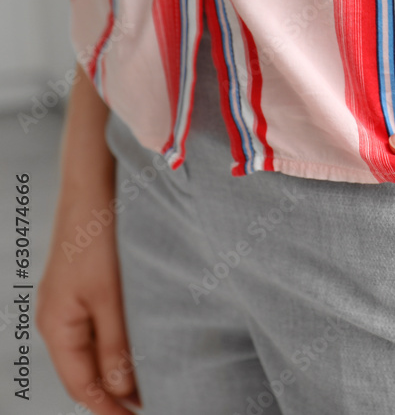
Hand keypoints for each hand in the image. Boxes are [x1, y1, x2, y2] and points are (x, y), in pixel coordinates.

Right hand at [38, 67, 139, 414]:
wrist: (94, 185)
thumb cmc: (100, 237)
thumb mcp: (113, 296)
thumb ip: (117, 345)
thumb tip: (124, 391)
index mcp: (58, 326)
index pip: (81, 386)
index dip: (109, 409)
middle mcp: (58, 317)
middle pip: (85, 372)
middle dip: (115, 394)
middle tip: (154, 405)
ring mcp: (71, 301)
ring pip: (93, 351)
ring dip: (119, 370)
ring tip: (154, 384)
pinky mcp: (86, 285)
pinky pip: (99, 328)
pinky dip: (118, 345)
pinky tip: (143, 345)